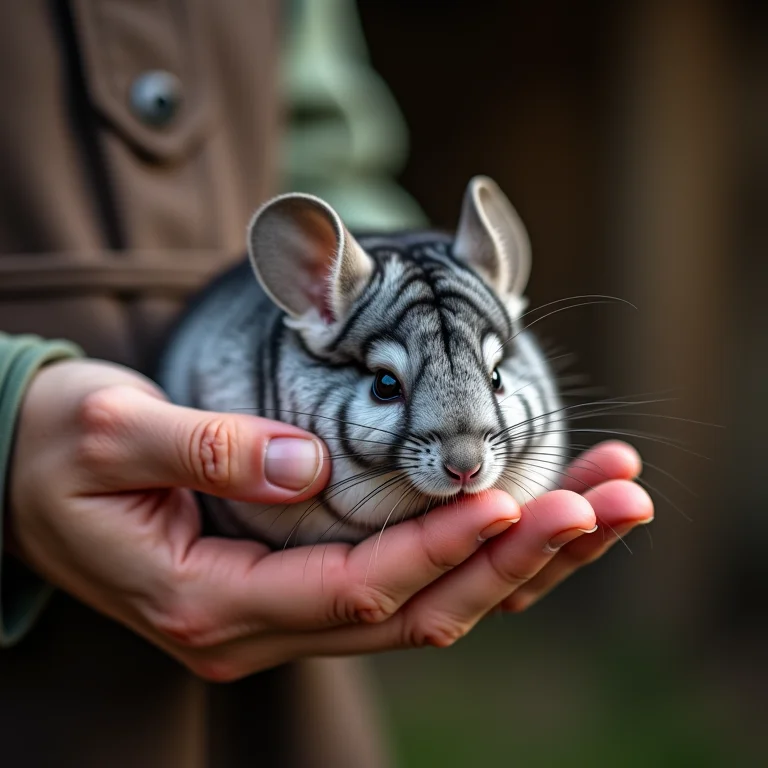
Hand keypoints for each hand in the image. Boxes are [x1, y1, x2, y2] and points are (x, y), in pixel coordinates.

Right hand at [8, 359, 651, 679]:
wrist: (22, 475)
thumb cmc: (56, 452)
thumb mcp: (109, 434)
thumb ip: (206, 447)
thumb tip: (308, 464)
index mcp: (208, 601)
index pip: (353, 591)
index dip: (440, 547)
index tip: (518, 497)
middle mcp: (257, 626)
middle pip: (414, 612)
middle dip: (518, 558)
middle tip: (611, 502)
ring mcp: (283, 613)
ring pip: (425, 607)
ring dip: (520, 559)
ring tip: (607, 506)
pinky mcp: (297, 584)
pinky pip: (405, 584)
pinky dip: (477, 553)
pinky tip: (534, 516)